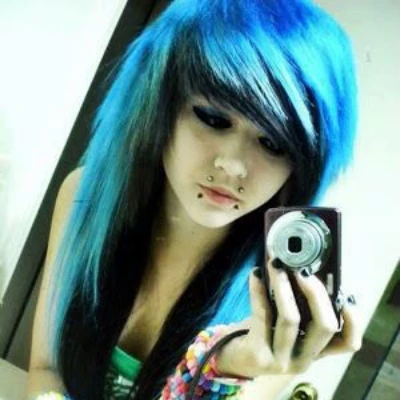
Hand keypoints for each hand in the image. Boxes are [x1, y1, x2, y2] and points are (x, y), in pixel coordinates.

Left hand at [215, 259, 361, 377]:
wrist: (234, 357)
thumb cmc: (264, 333)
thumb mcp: (287, 323)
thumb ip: (300, 306)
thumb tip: (304, 268)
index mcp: (316, 350)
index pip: (347, 342)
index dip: (353, 320)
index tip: (346, 294)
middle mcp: (304, 359)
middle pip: (324, 326)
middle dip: (316, 293)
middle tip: (303, 270)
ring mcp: (281, 360)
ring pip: (291, 318)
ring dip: (284, 285)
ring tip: (276, 265)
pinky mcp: (258, 354)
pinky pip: (262, 315)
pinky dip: (259, 290)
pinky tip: (256, 273)